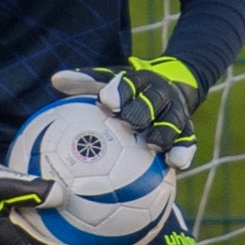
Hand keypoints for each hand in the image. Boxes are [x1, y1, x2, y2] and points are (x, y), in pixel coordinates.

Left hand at [50, 56, 200, 167]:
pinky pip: (188, 142)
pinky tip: (175, 165)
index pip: (130, 83)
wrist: (174, 85)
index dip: (120, 91)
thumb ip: (85, 81)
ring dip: (165, 133)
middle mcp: (161, 93)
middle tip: (130, 123)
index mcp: (140, 80)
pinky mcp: (187, 130)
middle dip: (142, 110)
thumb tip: (56, 79)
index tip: (107, 101)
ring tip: (154, 145)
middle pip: (153, 101)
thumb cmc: (130, 89)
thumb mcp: (111, 79)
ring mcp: (176, 112)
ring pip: (174, 122)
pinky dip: (183, 152)